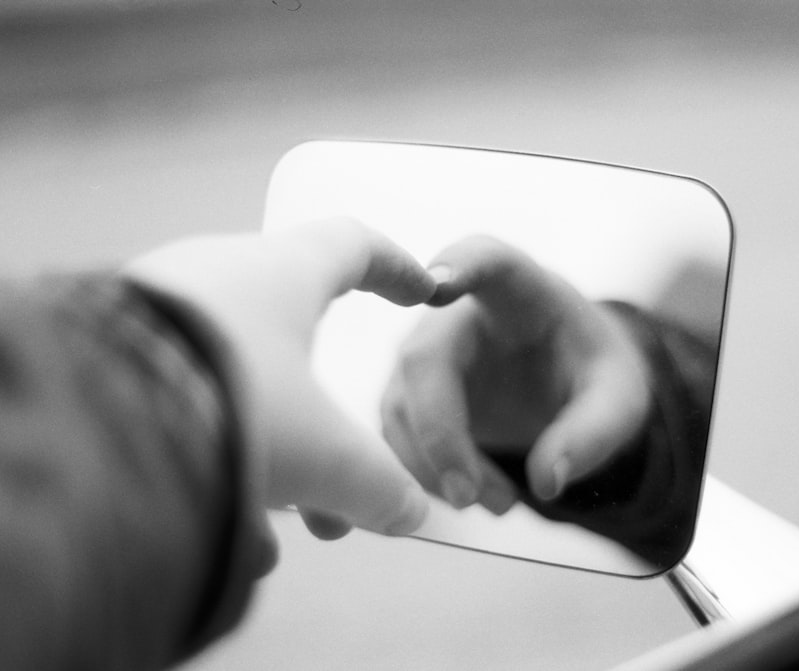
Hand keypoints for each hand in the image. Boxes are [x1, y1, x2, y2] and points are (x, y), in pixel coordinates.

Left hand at [123, 218, 434, 539]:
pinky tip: (216, 524)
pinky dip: (210, 456)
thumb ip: (378, 484)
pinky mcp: (116, 354)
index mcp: (283, 272)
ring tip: (275, 521)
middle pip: (294, 337)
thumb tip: (405, 510)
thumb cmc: (228, 401)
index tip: (416, 288)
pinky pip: (181, 399)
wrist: (95, 422)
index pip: (354, 246)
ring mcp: (161, 312)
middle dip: (324, 415)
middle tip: (340, 468)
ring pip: (238, 380)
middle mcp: (218, 276)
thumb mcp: (328, 455)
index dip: (394, 268)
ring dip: (268, 450)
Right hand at [381, 236, 652, 513]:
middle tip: (473, 497)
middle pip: (425, 358)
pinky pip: (397, 438)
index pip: (485, 259)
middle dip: (440, 433)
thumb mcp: (619, 400)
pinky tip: (473, 495)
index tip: (439, 285)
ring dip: (438, 468)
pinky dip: (426, 477)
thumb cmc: (592, 373)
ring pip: (402, 409)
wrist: (567, 386)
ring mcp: (426, 354)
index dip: (459, 266)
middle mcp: (458, 314)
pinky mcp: (411, 396)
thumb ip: (594, 433)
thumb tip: (546, 482)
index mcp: (519, 292)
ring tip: (502, 503)